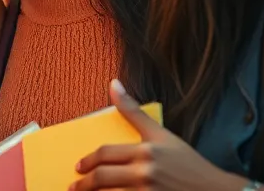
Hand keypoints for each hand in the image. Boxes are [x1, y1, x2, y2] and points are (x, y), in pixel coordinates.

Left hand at [70, 80, 242, 190]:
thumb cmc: (188, 164)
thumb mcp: (162, 134)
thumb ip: (134, 111)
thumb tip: (113, 83)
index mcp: (146, 151)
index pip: (105, 154)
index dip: (88, 160)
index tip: (79, 166)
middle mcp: (145, 172)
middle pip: (102, 177)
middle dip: (84, 183)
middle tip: (75, 185)